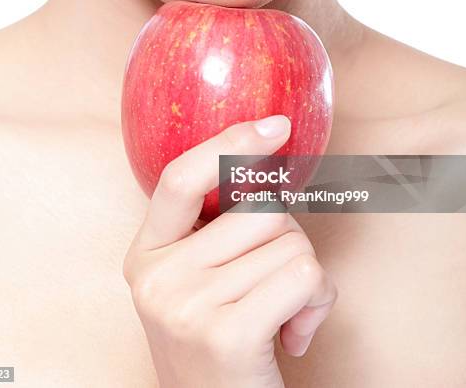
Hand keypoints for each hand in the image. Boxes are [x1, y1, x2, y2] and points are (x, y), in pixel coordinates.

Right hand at [123, 115, 337, 387]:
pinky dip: (319, 303)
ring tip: (285, 312)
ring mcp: (186, 304)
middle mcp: (157, 275)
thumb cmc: (220, 340)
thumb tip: (269, 160)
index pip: (179, 178)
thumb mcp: (201, 278)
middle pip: (260, 209)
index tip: (276, 125)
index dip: (228, 144)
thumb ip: (218, 228)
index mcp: (146, 252)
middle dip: (289, 238)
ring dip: (308, 277)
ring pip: (291, 241)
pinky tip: (295, 336)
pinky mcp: (225, 334)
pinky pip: (305, 276)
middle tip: (276, 281)